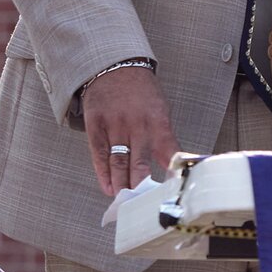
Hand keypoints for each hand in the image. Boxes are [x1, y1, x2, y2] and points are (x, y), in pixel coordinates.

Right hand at [81, 66, 179, 195]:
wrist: (116, 66)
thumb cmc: (142, 92)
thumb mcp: (160, 109)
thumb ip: (163, 137)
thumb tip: (171, 165)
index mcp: (158, 120)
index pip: (169, 150)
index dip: (172, 171)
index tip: (175, 189)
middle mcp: (137, 124)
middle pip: (140, 162)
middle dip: (142, 186)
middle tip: (143, 205)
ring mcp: (115, 125)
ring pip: (119, 162)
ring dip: (121, 184)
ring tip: (124, 202)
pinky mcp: (96, 125)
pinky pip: (99, 154)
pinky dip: (103, 173)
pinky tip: (107, 187)